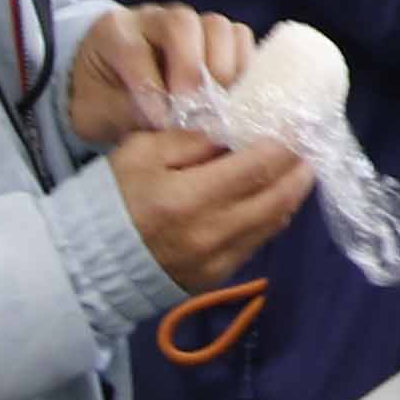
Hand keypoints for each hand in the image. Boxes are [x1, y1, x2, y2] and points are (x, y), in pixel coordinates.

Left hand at [67, 0, 256, 152]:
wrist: (107, 86)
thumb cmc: (98, 98)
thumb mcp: (94, 112)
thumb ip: (125, 113)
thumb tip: (168, 121)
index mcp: (113, 31)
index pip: (135, 50)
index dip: (150, 87)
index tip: (160, 122)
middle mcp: (153, 18)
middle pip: (182, 24)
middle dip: (191, 70)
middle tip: (192, 110)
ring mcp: (189, 22)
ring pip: (217, 27)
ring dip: (222, 69)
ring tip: (215, 106)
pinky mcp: (216, 36)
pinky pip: (240, 38)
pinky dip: (242, 67)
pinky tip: (230, 98)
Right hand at [116, 127, 313, 288]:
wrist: (88, 261)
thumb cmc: (112, 197)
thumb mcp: (141, 152)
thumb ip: (191, 140)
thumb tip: (235, 129)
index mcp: (189, 197)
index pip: (257, 166)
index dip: (285, 143)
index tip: (298, 123)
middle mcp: (212, 233)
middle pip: (277, 198)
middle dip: (300, 170)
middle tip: (311, 145)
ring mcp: (218, 260)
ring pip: (274, 223)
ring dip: (293, 194)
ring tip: (300, 169)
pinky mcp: (217, 276)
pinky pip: (258, 242)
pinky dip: (273, 216)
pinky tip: (274, 198)